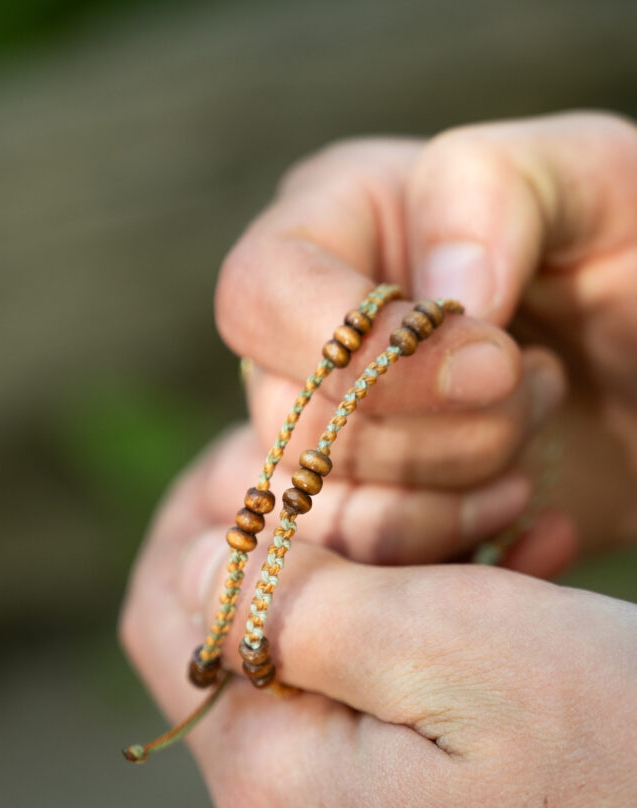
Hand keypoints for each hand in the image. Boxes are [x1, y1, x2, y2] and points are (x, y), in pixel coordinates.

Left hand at [121, 427, 636, 807]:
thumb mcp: (464, 649)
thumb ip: (303, 608)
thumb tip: (204, 570)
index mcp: (278, 791)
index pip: (168, 617)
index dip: (214, 515)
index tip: (294, 449)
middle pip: (258, 660)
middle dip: (325, 554)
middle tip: (428, 491)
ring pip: (340, 701)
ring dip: (398, 606)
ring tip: (501, 538)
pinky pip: (401, 761)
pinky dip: (441, 680)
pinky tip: (523, 615)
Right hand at [216, 111, 636, 571]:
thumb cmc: (634, 252)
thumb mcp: (592, 178)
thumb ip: (491, 192)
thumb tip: (436, 292)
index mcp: (337, 226)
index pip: (261, 295)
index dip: (360, 352)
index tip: (497, 367)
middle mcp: (313, 338)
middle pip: (297, 424)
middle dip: (440, 433)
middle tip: (540, 388)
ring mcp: (337, 438)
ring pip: (330, 512)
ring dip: (454, 495)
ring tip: (538, 439)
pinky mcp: (381, 516)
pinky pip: (374, 575)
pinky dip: (467, 559)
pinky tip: (542, 517)